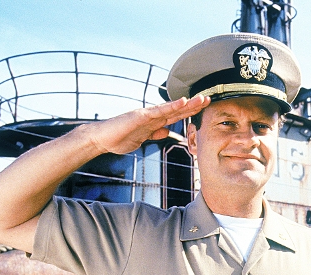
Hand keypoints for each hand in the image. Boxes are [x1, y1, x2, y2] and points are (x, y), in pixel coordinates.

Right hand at [89, 95, 209, 154]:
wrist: (101, 139)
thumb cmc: (119, 138)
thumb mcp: (142, 139)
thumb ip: (154, 134)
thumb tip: (166, 132)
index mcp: (154, 122)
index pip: (175, 116)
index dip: (190, 111)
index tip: (203, 108)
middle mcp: (152, 116)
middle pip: (177, 110)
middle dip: (193, 105)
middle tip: (209, 99)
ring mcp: (147, 115)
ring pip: (171, 108)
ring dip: (187, 104)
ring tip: (201, 99)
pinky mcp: (140, 116)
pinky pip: (158, 111)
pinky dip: (171, 106)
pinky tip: (182, 101)